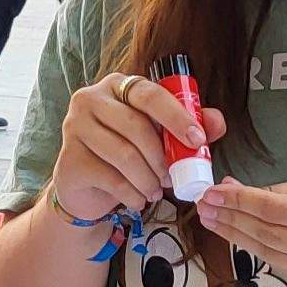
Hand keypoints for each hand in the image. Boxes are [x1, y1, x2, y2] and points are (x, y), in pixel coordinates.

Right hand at [46, 73, 221, 225]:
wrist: (85, 190)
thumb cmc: (125, 157)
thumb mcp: (159, 140)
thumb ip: (188, 128)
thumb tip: (217, 122)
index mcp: (117, 86)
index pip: (149, 94)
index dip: (176, 117)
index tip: (198, 140)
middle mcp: (90, 99)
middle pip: (136, 126)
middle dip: (162, 157)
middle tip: (174, 177)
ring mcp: (75, 127)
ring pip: (124, 155)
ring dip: (148, 179)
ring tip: (156, 191)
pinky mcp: (69, 159)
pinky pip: (110, 178)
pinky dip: (132, 194)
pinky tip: (138, 200)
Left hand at [193, 173, 286, 286]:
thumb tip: (243, 190)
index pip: (276, 211)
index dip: (240, 201)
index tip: (213, 191)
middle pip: (267, 235)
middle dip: (230, 219)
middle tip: (203, 205)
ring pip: (268, 255)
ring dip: (236, 237)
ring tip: (212, 219)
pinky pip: (280, 268)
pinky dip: (258, 250)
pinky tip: (239, 236)